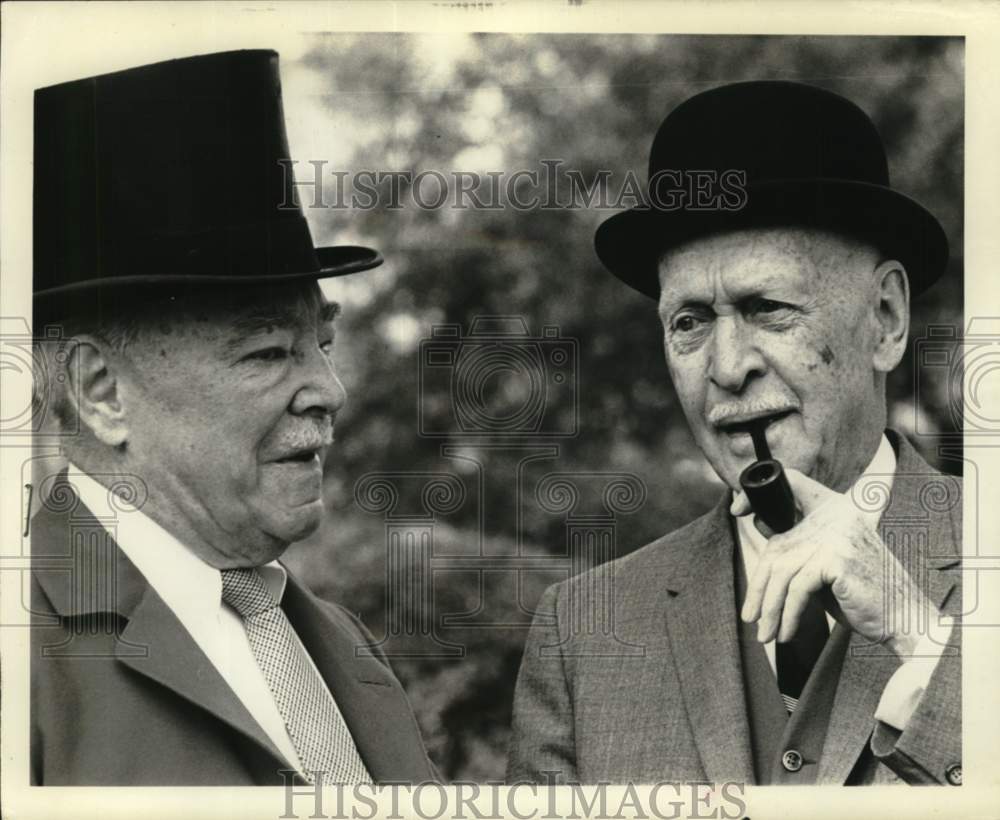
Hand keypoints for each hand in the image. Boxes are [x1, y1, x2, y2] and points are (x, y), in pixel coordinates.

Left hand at [735, 469, 932, 658]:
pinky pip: (797, 589)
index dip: (759, 493)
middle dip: (759, 585)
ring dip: (770, 608)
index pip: (792, 482)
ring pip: (782, 570)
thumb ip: (798, 542)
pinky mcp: (836, 559)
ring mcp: (836, 534)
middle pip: (777, 545)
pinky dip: (787, 615)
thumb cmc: (861, 591)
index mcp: (834, 506)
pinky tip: (785, 634)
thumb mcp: (824, 561)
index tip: (736, 510)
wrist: (905, 618)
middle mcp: (836, 513)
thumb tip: (757, 522)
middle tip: (750, 616)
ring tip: (765, 633)